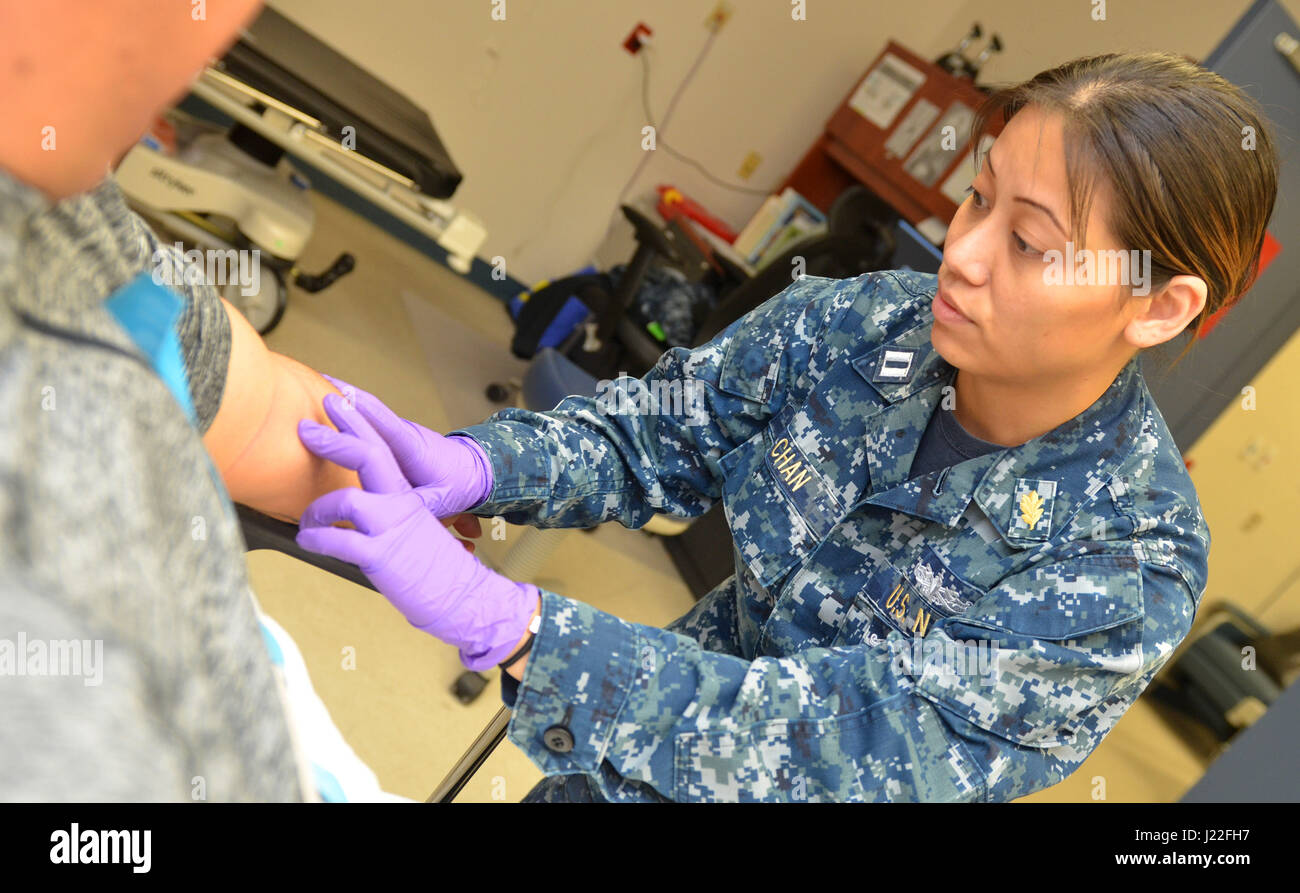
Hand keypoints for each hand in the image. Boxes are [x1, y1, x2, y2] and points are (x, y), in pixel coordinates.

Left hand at [296, 395, 537, 669]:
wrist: (461, 594)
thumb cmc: (432, 568)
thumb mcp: (411, 529)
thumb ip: (384, 514)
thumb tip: (353, 512)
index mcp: (406, 495)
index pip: (381, 448)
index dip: (356, 423)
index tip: (336, 403)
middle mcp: (400, 505)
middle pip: (369, 456)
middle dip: (335, 438)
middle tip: (305, 426)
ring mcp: (391, 529)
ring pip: (347, 499)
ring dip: (316, 509)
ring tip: (306, 520)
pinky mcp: (381, 556)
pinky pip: (337, 540)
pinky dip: (315, 538)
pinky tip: (307, 540)